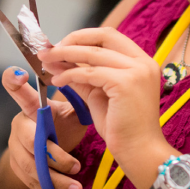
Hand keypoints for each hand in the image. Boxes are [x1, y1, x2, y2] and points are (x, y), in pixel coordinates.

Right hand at [2, 67, 85, 188]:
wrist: (47, 152)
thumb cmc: (60, 126)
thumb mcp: (70, 113)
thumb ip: (80, 99)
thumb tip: (98, 78)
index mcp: (31, 108)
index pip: (16, 89)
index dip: (13, 80)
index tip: (20, 73)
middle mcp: (20, 126)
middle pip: (30, 141)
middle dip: (55, 157)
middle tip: (76, 166)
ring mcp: (16, 149)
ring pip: (32, 167)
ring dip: (55, 180)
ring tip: (76, 188)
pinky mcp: (18, 169)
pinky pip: (31, 184)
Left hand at [39, 28, 165, 161]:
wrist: (139, 152)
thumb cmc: (123, 128)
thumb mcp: (101, 95)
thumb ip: (85, 77)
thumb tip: (60, 62)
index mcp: (142, 62)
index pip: (110, 36)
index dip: (83, 37)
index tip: (62, 44)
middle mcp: (144, 62)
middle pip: (103, 36)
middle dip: (73, 39)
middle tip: (50, 49)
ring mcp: (137, 71)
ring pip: (93, 53)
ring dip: (65, 55)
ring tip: (46, 61)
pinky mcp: (126, 83)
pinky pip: (90, 73)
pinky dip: (70, 74)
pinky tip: (57, 80)